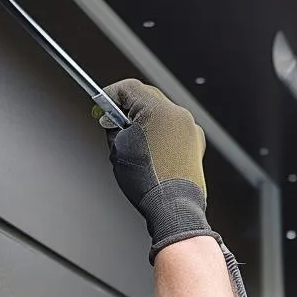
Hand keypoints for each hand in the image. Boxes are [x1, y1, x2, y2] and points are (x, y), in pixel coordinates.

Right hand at [98, 79, 217, 262]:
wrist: (174, 207)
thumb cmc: (148, 182)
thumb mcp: (118, 149)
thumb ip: (114, 127)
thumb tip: (113, 120)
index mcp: (159, 110)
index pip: (129, 88)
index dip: (109, 95)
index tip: (100, 106)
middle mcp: (179, 115)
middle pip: (147, 97)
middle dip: (126, 108)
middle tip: (110, 123)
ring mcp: (191, 129)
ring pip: (161, 113)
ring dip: (144, 121)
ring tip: (131, 142)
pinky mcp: (196, 143)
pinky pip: (173, 129)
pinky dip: (159, 133)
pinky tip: (149, 151)